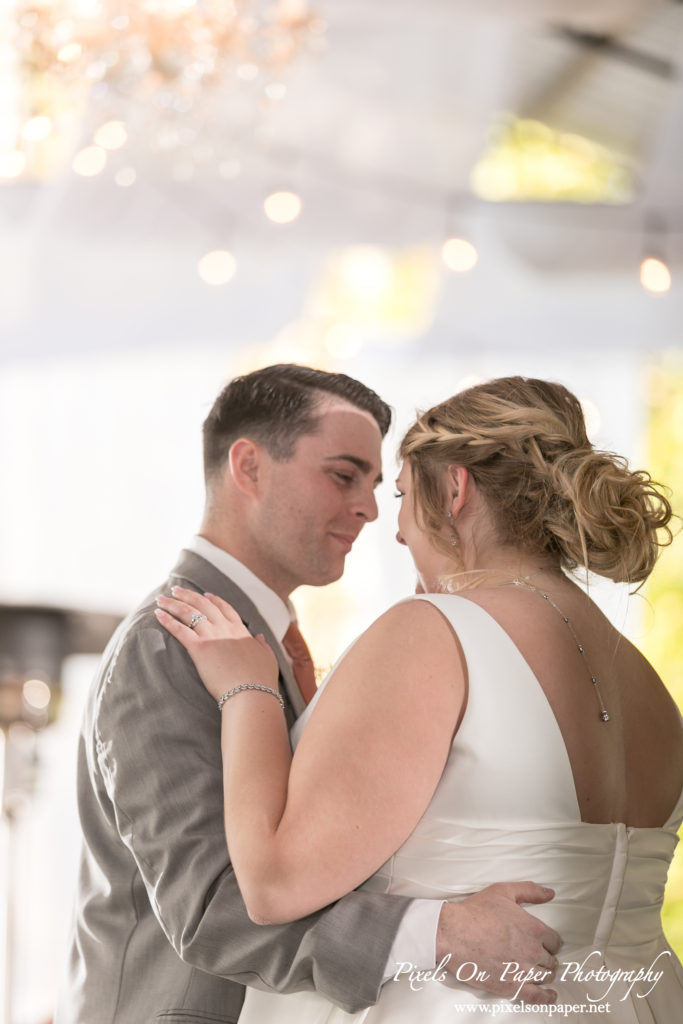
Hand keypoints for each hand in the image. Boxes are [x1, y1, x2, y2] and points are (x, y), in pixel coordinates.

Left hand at [155, 587, 278, 701]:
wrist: (251, 692)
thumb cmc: (260, 680)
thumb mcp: (267, 658)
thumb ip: (262, 645)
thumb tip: (259, 636)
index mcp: (241, 630)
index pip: (225, 608)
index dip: (214, 600)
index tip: (205, 594)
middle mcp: (225, 628)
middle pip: (203, 605)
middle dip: (187, 595)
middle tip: (175, 589)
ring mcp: (212, 635)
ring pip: (189, 612)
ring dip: (173, 603)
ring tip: (161, 599)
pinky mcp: (199, 648)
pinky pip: (180, 630)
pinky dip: (168, 621)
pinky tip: (158, 615)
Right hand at [436, 882, 560, 1004]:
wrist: (453, 934)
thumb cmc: (476, 912)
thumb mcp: (503, 892)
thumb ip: (530, 891)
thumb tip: (550, 893)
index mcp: (533, 929)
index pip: (554, 941)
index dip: (549, 941)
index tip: (544, 942)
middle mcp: (532, 952)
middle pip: (550, 960)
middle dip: (546, 957)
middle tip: (537, 955)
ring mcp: (523, 972)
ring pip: (545, 977)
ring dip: (544, 973)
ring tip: (540, 971)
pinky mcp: (511, 987)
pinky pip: (536, 997)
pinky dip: (546, 997)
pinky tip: (550, 995)